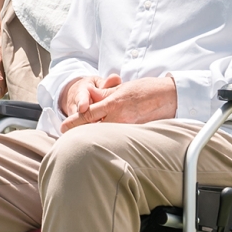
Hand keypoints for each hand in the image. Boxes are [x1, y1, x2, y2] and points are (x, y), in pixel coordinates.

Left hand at [59, 74, 177, 130]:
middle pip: (94, 129)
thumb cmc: (146, 89)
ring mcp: (128, 127)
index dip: (74, 122)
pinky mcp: (136, 133)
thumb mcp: (121, 88)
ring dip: (94, 136)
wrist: (169, 96)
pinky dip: (109, 139)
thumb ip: (104, 93)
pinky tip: (103, 143)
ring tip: (82, 141)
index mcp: (114, 103)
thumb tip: (89, 95)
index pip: (88, 114)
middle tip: (68, 137)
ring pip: (105, 134)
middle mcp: (120, 118)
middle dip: (81, 133)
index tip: (63, 128)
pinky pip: (118, 137)